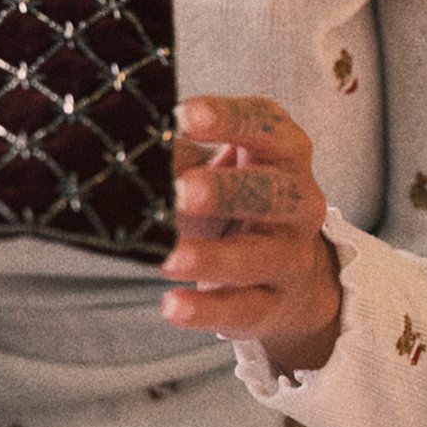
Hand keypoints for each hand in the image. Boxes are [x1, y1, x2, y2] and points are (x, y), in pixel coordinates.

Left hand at [160, 95, 341, 376]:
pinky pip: (243, 308)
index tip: (183, 115)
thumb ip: (175, 158)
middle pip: (274, 192)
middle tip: (181, 191)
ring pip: (259, 256)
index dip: (229, 118)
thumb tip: (127, 148)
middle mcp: (299, 201)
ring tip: (167, 260)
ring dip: (213, 257)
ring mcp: (291, 256)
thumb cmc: (234, 204)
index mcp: (283, 153)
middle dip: (227, 191)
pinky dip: (207, 310)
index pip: (267, 126)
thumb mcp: (210, 172)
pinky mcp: (274, 304)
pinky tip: (172, 307)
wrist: (287, 277)